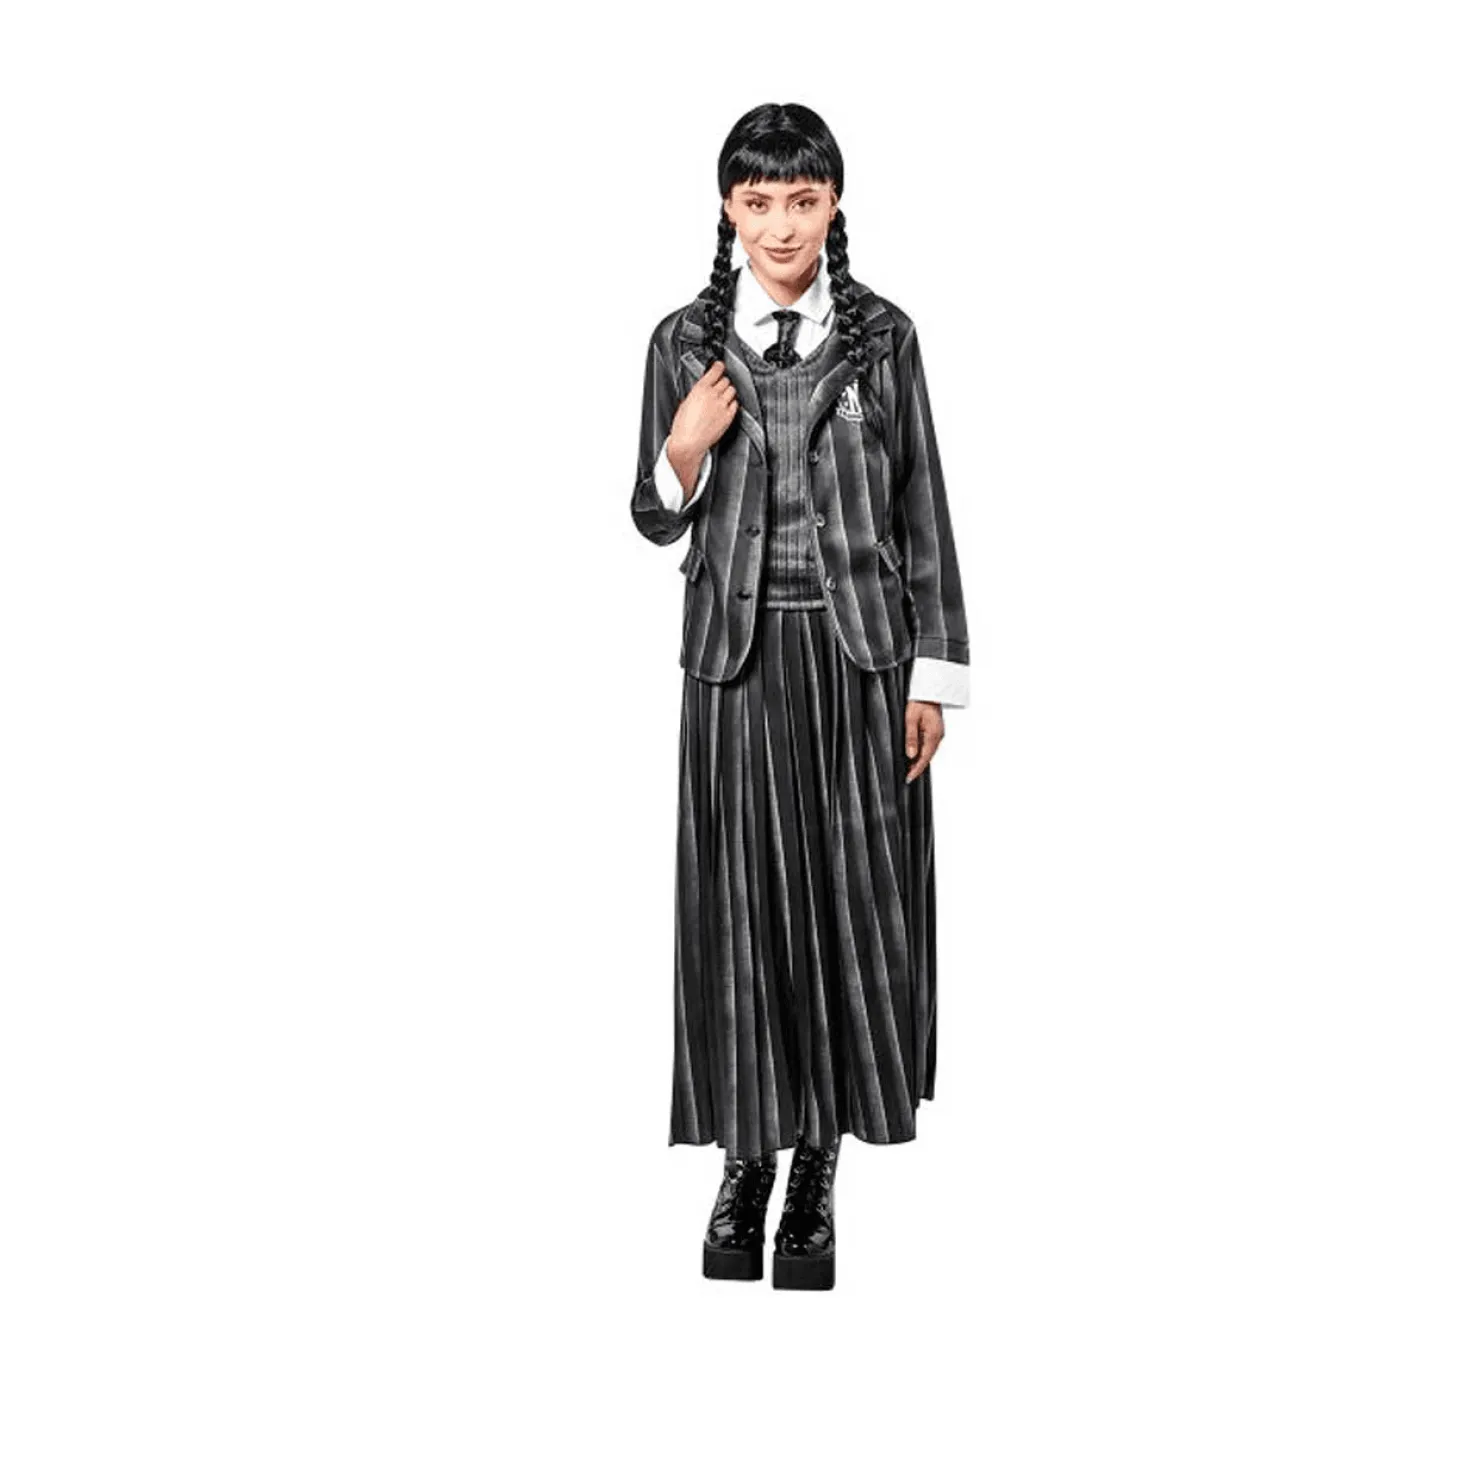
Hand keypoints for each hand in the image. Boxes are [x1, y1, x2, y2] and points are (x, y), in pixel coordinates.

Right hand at [666, 360, 738, 487]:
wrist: (688, 443)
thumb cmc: (683, 427)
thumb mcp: (685, 404)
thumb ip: (696, 394)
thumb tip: (700, 392)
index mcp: (700, 389)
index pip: (715, 371)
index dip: (719, 367)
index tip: (720, 366)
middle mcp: (713, 395)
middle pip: (725, 380)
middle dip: (723, 381)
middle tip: (719, 386)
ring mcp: (722, 406)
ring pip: (732, 390)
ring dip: (728, 391)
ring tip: (724, 396)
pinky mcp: (728, 417)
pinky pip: (735, 404)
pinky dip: (732, 403)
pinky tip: (727, 406)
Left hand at [904, 701, 943, 782]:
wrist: (928, 692)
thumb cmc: (919, 702)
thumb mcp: (910, 720)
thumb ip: (911, 738)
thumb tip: (911, 754)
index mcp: (933, 735)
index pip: (925, 758)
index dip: (916, 769)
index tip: (909, 778)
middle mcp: (938, 736)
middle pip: (927, 757)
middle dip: (917, 767)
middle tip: (908, 776)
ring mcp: (937, 734)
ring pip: (928, 752)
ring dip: (920, 760)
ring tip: (909, 769)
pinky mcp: (935, 731)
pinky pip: (929, 745)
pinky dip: (922, 752)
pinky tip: (915, 755)